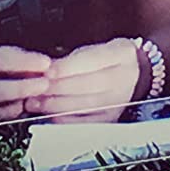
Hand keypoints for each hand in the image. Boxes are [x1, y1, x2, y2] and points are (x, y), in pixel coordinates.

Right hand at [0, 46, 53, 124]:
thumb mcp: (4, 55)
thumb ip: (23, 60)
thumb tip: (47, 66)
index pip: (1, 61)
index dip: (25, 63)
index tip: (46, 63)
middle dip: (24, 88)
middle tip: (45, 84)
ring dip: (22, 104)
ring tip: (40, 98)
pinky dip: (16, 116)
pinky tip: (28, 108)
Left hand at [23, 38, 142, 123]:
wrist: (134, 75)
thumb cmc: (108, 59)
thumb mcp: (96, 49)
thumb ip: (73, 59)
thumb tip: (44, 70)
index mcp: (122, 54)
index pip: (92, 61)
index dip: (67, 67)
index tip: (47, 71)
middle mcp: (124, 78)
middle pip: (86, 85)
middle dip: (56, 88)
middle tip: (35, 89)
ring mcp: (119, 101)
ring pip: (82, 105)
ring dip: (54, 105)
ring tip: (35, 102)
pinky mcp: (110, 119)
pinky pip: (83, 122)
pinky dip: (63, 119)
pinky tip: (49, 114)